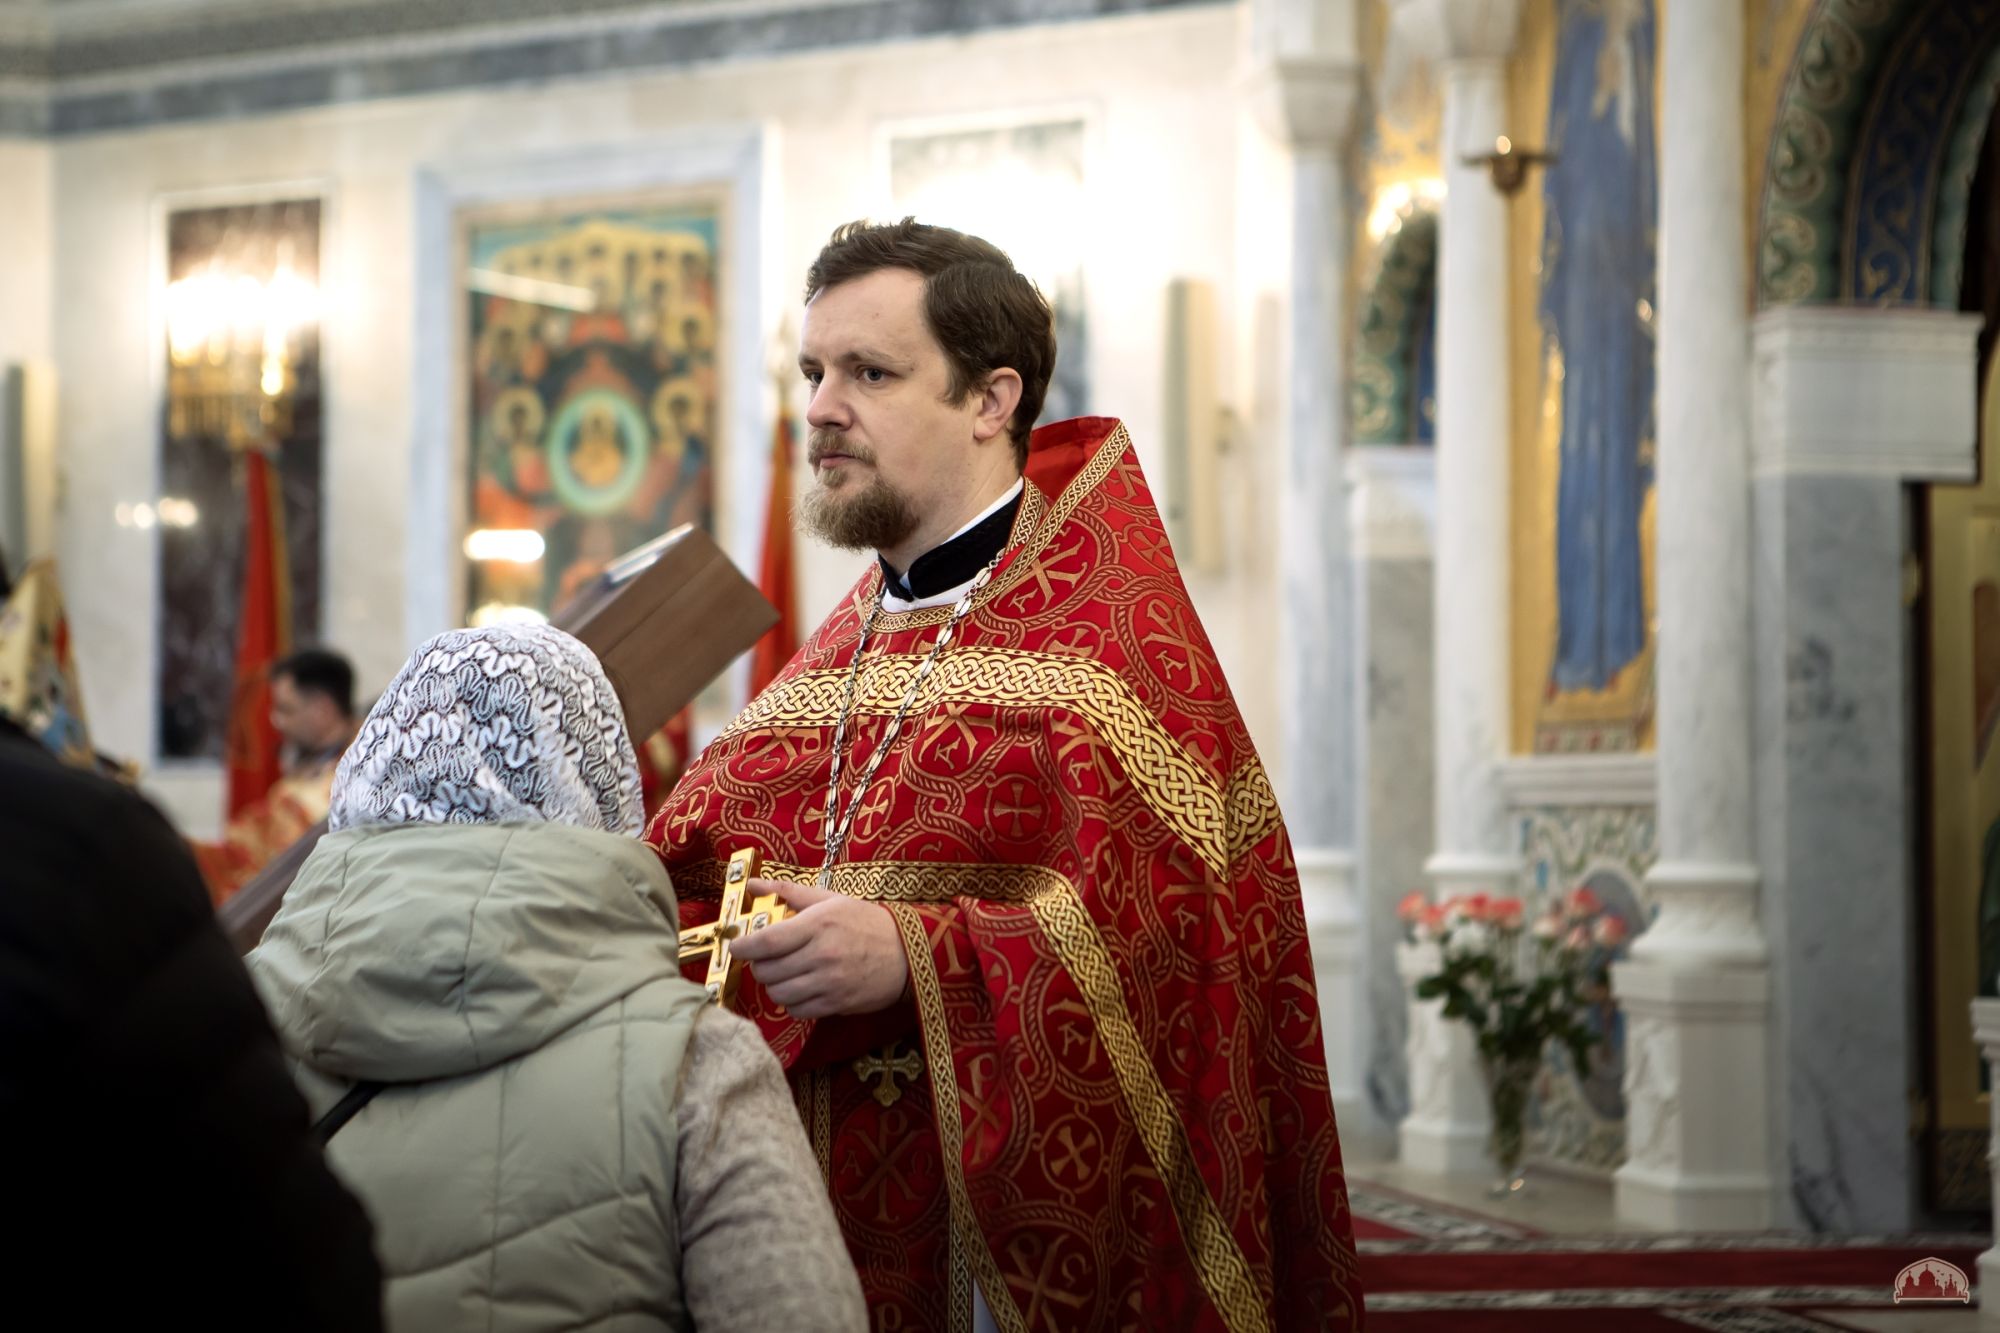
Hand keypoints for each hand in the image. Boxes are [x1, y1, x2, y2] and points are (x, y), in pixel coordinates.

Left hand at [727, 878, 909, 1018]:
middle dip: (759, 965)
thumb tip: (752, 883)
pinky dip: (792, 1001)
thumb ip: (788, 891)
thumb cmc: (866, 922)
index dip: (743, 946)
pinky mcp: (837, 1004)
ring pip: (779, 994)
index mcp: (819, 924)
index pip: (767, 941)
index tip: (736, 946)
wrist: (908, 954)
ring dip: (775, 985)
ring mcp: (830, 983)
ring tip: (784, 973)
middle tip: (766, 958)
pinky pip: (797, 1010)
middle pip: (768, 971)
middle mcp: (822, 955)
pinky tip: (801, 988)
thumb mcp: (830, 899)